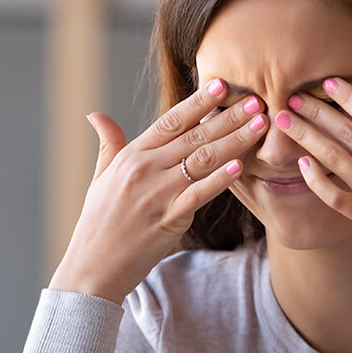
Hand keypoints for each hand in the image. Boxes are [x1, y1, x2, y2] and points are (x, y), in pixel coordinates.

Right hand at [49, 80, 267, 302]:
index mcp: (132, 156)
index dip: (198, 102)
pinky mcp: (168, 219)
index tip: (223, 85)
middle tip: (257, 101)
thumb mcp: (100, 178)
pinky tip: (241, 166)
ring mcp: (157, 193)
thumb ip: (108, 144)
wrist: (92, 266)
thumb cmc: (98, 223)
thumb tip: (96, 115)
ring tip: (259, 126)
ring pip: (203, 160)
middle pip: (194, 136)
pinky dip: (221, 179)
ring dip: (235, 141)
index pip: (171, 121)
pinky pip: (200, 194)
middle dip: (228, 117)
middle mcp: (145, 169)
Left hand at [272, 78, 351, 301]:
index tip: (329, 81)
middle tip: (292, 92)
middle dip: (318, 111)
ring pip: (335, 160)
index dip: (351, 98)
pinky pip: (335, 198)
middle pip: (348, 133)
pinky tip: (301, 165)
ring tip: (283, 120)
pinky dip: (317, 181)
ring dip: (307, 137)